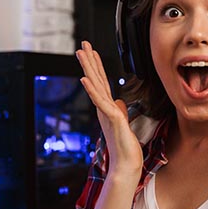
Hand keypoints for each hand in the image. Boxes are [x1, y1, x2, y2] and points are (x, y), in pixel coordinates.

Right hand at [75, 41, 142, 177]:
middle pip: (96, 79)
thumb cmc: (125, 148)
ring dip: (88, 68)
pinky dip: (92, 89)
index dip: (97, 66)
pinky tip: (85, 78)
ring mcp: (105, 112)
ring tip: (82, 53)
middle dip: (89, 60)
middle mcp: (104, 108)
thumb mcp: (124, 123)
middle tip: (83, 44)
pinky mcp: (110, 118)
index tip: (91, 52)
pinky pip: (99, 101)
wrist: (126, 165)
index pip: (101, 82)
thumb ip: (119, 110)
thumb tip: (118, 101)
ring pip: (96, 85)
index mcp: (107, 108)